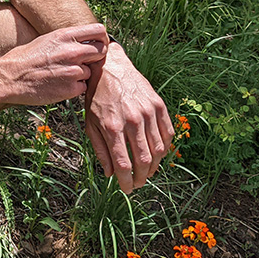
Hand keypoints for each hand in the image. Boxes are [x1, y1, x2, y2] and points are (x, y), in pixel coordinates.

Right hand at [3, 22, 107, 105]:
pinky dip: (74, 88)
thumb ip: (67, 39)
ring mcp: (73, 70)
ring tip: (63, 76)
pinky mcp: (71, 88)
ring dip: (81, 75)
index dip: (102, 38)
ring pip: (91, 72)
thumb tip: (82, 40)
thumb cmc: (25, 58)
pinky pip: (83, 87)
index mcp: (65, 35)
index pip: (99, 30)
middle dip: (96, 57)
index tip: (99, 44)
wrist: (10, 77)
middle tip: (85, 62)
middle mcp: (72, 51)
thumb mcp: (46, 39)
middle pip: (102, 51)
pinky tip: (59, 85)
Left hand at [84, 44, 172, 193]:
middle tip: (137, 184)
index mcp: (112, 127)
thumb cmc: (97, 97)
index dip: (126, 182)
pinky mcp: (159, 105)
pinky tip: (157, 154)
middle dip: (141, 178)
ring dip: (154, 167)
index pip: (123, 164)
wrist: (110, 67)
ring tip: (146, 172)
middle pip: (143, 160)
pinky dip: (165, 148)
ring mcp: (148, 112)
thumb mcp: (90, 123)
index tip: (126, 189)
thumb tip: (110, 174)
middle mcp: (132, 120)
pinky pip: (168, 134)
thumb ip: (101, 150)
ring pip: (158, 150)